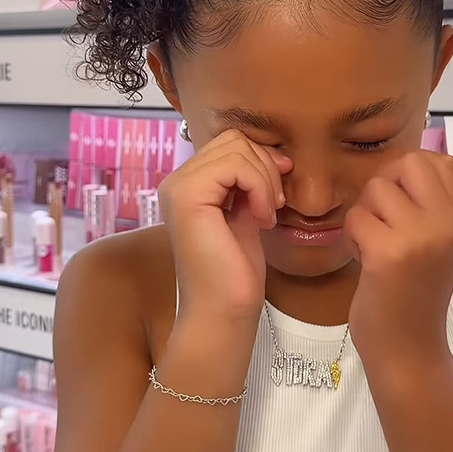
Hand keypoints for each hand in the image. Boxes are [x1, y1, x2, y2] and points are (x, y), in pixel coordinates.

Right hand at [158, 129, 292, 325]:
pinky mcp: (187, 197)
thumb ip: (250, 182)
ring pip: (236, 147)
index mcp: (188, 185)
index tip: (276, 194)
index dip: (262, 160)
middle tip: (274, 205)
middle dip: (265, 166)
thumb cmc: (235, 273)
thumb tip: (275, 154)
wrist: (222, 312)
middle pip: (233, 139)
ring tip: (266, 213)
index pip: (230, 143)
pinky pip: (234, 165)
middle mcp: (176, 182)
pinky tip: (261, 217)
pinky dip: (259, 186)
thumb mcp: (247, 214)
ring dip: (264, 178)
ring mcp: (177, 188)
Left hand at [344, 151, 452, 362]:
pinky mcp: (389, 254)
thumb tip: (399, 166)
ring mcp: (421, 237)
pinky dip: (351, 237)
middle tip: (382, 220)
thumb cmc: (414, 295)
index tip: (400, 206)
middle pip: (408, 162)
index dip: (410, 174)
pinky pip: (356, 218)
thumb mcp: (437, 244)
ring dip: (364, 214)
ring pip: (376, 188)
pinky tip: (364, 261)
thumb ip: (428, 206)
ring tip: (373, 245)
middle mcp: (448, 224)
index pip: (440, 160)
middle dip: (385, 184)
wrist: (410, 351)